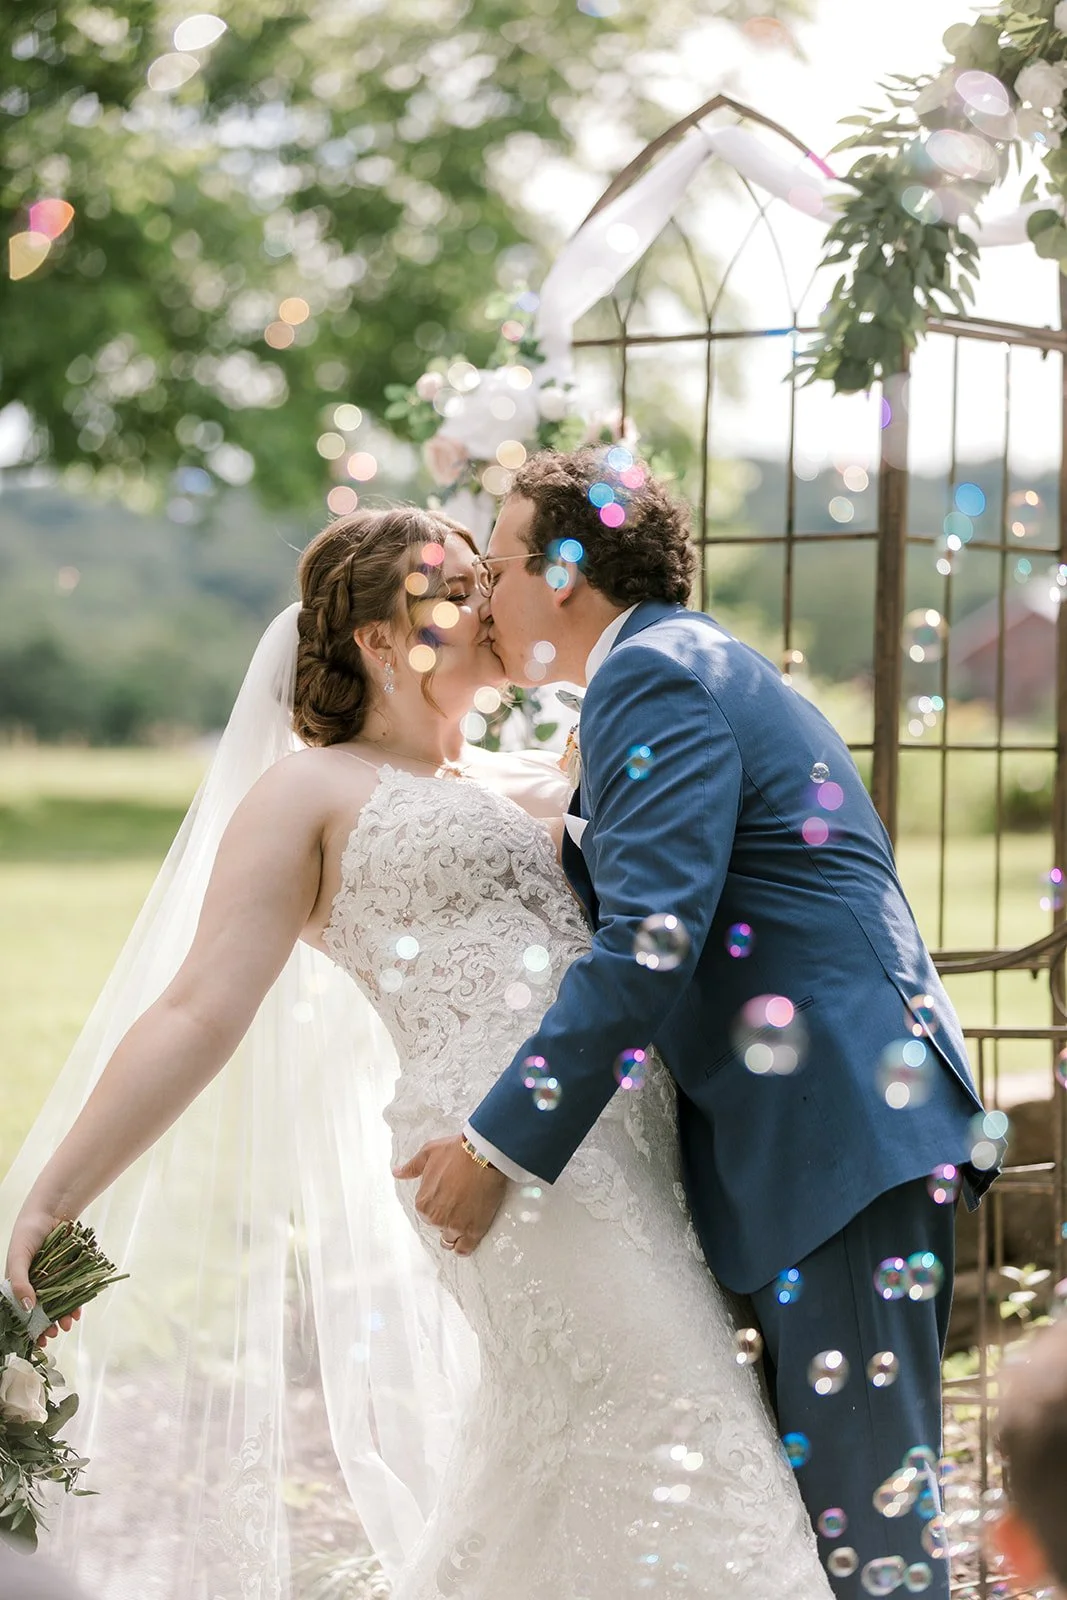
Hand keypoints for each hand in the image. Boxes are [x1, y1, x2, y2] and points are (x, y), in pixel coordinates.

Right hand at [6, 1208, 82, 1347]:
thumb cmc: (27, 1234)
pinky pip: (72, 1292)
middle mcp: (34, 1285)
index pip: (20, 1312)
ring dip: (61, 1317)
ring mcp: (52, 1280)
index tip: (36, 1341)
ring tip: (67, 1325)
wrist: (51, 1212)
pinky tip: (77, 1312)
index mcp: (17, 1284)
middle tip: (53, 1333)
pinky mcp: (68, 1273)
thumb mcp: (18, 1257)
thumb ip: (19, 1282)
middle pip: (40, 1311)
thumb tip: (27, 1307)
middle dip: (46, 1325)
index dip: (27, 1328)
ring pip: (57, 1304)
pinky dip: (75, 1303)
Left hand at [393, 1135, 507, 1255]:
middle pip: (438, 1227)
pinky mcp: (474, 1231)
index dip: (437, 1205)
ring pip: (450, 1240)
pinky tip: (468, 1238)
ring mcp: (455, 1227)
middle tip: (459, 1204)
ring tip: (465, 1221)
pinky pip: (464, 1249)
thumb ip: (411, 1168)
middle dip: (446, 1218)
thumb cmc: (455, 1152)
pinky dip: (465, 1246)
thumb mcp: (428, 1153)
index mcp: (423, 1204)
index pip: (426, 1214)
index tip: (448, 1197)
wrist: (483, 1155)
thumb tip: (396, 1173)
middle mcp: (436, 1219)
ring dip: (455, 1233)